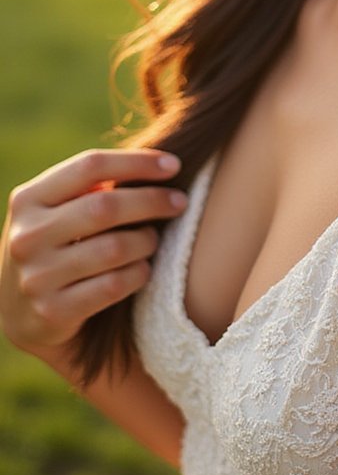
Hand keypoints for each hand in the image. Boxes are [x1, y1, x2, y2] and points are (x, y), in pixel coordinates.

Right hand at [0, 149, 187, 358]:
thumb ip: (91, 185)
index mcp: (28, 199)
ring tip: (154, 238)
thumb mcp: (56, 209)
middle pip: (105, 206)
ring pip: (114, 249)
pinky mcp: (53, 312)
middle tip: (180, 201)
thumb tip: (158, 165)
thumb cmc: (55, 244)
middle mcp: (27, 236)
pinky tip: (143, 269)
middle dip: (152, 201)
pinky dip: (138, 274)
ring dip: (146, 241)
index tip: (174, 166)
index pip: (90, 166)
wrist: (19, 312)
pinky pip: (113, 286)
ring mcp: (37, 277)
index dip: (137, 162)